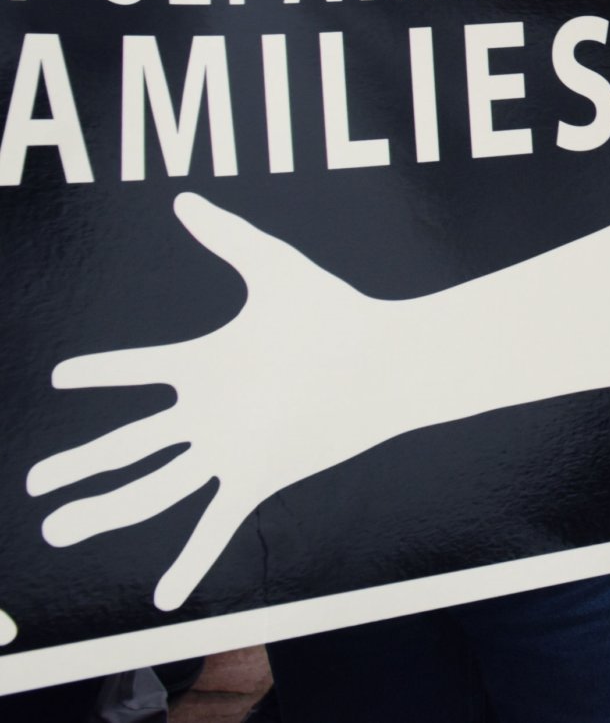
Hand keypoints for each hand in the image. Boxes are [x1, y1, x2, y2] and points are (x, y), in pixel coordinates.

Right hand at [28, 194, 396, 609]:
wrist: (385, 358)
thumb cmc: (335, 311)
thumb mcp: (271, 268)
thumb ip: (226, 236)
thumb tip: (182, 199)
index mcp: (208, 365)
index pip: (138, 370)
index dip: (101, 372)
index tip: (59, 375)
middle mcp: (211, 413)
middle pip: (128, 443)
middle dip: (80, 464)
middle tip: (34, 481)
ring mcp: (228, 448)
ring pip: (149, 487)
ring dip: (102, 510)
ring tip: (53, 529)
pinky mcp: (255, 476)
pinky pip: (213, 526)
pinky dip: (191, 563)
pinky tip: (166, 600)